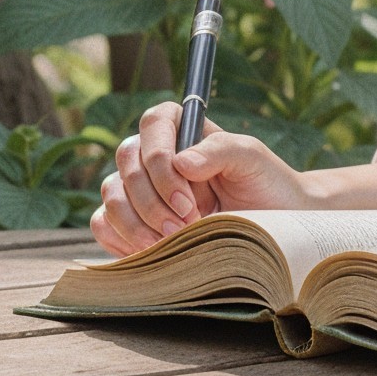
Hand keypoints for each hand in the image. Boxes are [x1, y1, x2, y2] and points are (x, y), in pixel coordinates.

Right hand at [90, 102, 310, 255]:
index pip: (154, 124)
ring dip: (136, 223)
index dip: (160, 160)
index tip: (187, 199)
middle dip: (152, 201)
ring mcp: (141, 189)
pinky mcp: (132, 221)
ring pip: (112, 195)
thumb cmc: (264, 183)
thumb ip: (220, 150)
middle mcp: (156, 155)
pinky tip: (147, 251)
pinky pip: (102, 223)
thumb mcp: (251, 159)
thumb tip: (181, 161)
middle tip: (185, 226)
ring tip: (170, 243)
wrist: (273, 224)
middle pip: (127, 164)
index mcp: (183, 129)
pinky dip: (118, 238)